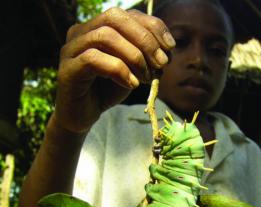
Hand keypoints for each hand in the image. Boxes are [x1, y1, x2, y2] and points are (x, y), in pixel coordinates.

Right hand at [54, 8, 175, 132]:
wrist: (84, 116)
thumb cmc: (109, 89)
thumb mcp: (133, 68)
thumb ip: (147, 55)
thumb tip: (168, 49)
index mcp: (98, 26)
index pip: (128, 14)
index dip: (153, 27)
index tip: (170, 47)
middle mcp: (81, 31)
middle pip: (115, 17)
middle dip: (145, 39)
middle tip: (161, 63)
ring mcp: (71, 48)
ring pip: (105, 36)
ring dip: (134, 56)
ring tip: (145, 78)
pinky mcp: (67, 69)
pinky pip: (94, 59)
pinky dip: (119, 70)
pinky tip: (131, 85)